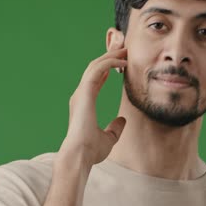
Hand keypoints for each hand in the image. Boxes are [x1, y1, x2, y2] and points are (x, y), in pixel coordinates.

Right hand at [58, 48, 127, 165]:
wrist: (80, 156)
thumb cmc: (90, 150)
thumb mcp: (108, 138)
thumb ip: (115, 128)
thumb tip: (122, 120)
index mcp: (84, 103)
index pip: (95, 79)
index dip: (107, 67)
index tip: (120, 62)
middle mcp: (81, 95)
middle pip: (95, 68)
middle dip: (110, 56)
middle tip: (125, 49)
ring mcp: (81, 92)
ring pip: (95, 65)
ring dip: (111, 55)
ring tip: (125, 50)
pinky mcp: (85, 92)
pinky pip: (97, 70)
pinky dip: (109, 62)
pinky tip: (122, 62)